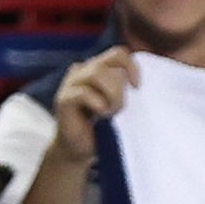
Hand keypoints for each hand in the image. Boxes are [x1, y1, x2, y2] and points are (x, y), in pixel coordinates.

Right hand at [47, 48, 138, 166]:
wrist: (79, 150)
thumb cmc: (103, 127)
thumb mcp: (120, 104)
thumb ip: (126, 89)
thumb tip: (141, 83)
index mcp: (97, 68)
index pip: (117, 53)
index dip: (131, 66)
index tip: (137, 87)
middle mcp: (82, 71)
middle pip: (107, 63)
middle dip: (119, 88)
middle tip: (120, 109)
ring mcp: (71, 83)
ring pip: (95, 73)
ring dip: (110, 95)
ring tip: (110, 113)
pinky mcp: (63, 99)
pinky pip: (83, 92)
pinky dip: (98, 104)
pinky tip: (101, 116)